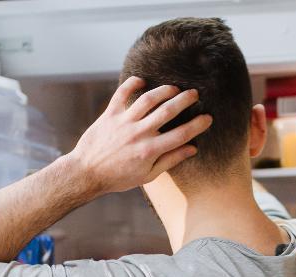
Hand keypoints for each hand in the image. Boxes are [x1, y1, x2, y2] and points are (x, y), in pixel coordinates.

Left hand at [68, 76, 211, 195]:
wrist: (87, 173)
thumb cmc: (119, 178)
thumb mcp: (148, 176)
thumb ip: (170, 160)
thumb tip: (192, 149)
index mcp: (150, 151)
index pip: (181, 135)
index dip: (197, 125)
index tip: (208, 118)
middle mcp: (139, 134)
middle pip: (167, 111)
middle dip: (185, 100)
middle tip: (195, 94)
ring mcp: (123, 122)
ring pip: (148, 99)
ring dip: (163, 91)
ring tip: (174, 88)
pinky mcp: (109, 115)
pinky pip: (121, 94)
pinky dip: (131, 84)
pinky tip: (142, 80)